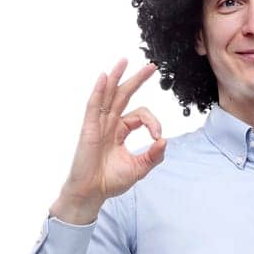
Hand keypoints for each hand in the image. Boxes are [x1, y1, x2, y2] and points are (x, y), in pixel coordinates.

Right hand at [52, 59, 166, 220]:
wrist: (92, 193)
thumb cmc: (110, 181)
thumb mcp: (138, 168)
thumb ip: (153, 156)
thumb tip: (164, 140)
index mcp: (121, 131)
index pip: (141, 116)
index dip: (153, 122)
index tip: (157, 137)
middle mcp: (110, 124)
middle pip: (124, 95)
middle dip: (137, 80)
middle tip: (152, 66)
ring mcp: (99, 124)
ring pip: (109, 95)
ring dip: (117, 77)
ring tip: (125, 60)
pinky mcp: (89, 128)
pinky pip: (94, 105)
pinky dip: (98, 91)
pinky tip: (104, 77)